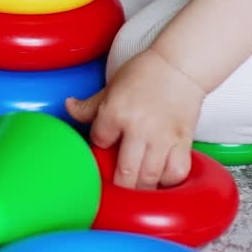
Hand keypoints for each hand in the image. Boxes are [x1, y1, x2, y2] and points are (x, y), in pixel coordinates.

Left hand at [65, 48, 204, 188]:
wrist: (181, 63)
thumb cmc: (146, 72)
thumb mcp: (113, 85)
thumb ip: (90, 105)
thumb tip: (69, 106)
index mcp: (117, 111)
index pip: (99, 141)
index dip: (100, 144)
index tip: (106, 142)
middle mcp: (139, 128)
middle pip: (124, 174)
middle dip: (118, 184)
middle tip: (117, 183)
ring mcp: (162, 137)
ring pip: (149, 178)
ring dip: (140, 188)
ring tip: (136, 187)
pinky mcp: (183, 141)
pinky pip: (176, 172)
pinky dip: (168, 180)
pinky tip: (161, 176)